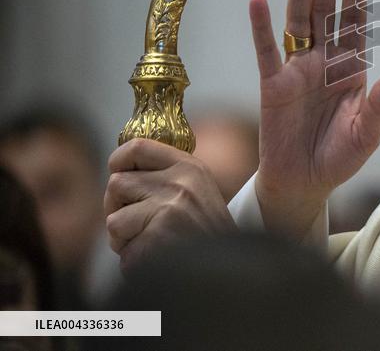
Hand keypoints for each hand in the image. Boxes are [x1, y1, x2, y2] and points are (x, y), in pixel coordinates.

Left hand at [105, 138, 235, 273]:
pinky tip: (157, 259)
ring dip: (124, 238)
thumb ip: (165, 176)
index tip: (117, 173)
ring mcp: (168, 210)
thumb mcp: (197, 191)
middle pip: (116, 184)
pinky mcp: (156, 238)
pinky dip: (133, 260)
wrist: (229, 270)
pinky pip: (121, 249)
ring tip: (154, 244)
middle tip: (140, 224)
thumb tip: (120, 167)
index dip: (118, 160)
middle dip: (117, 207)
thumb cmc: (207, 235)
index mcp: (190, 168)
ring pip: (113, 220)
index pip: (137, 147)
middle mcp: (180, 184)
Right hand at [249, 0, 379, 237]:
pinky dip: (262, 27)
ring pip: (298, 21)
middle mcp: (324, 60)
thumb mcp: (367, 132)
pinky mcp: (272, 84)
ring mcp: (297, 69)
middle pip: (325, 11)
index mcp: (351, 67)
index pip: (355, 22)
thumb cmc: (340, 156)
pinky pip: (267, 51)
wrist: (305, 183)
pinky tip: (259, 0)